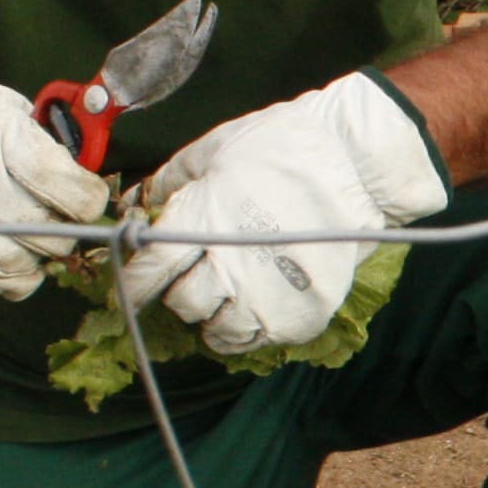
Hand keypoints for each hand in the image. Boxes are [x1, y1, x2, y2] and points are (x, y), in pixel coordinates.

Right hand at [0, 43, 113, 299]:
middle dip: (59, 225)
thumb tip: (80, 177)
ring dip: (31, 252)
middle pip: (55, 236)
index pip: (75, 194)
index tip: (80, 194)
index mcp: (2, 144)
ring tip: (9, 226)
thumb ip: (40, 143)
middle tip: (41, 209)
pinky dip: (2, 272)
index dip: (86, 197)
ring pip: (29, 269)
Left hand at [114, 73, 450, 354]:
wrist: (354, 163)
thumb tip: (139, 204)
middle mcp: (231, 266)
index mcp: (202, 222)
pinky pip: (262, 339)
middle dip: (181, 293)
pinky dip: (253, 327)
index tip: (132, 289)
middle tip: (195, 278)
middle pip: (184, 305)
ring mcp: (269, 295)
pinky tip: (259, 304)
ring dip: (216, 317)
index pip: (151, 271)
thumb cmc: (280, 147)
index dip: (135, 284)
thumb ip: (171, 182)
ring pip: (221, 333)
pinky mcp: (302, 314)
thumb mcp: (214, 149)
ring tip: (227, 298)